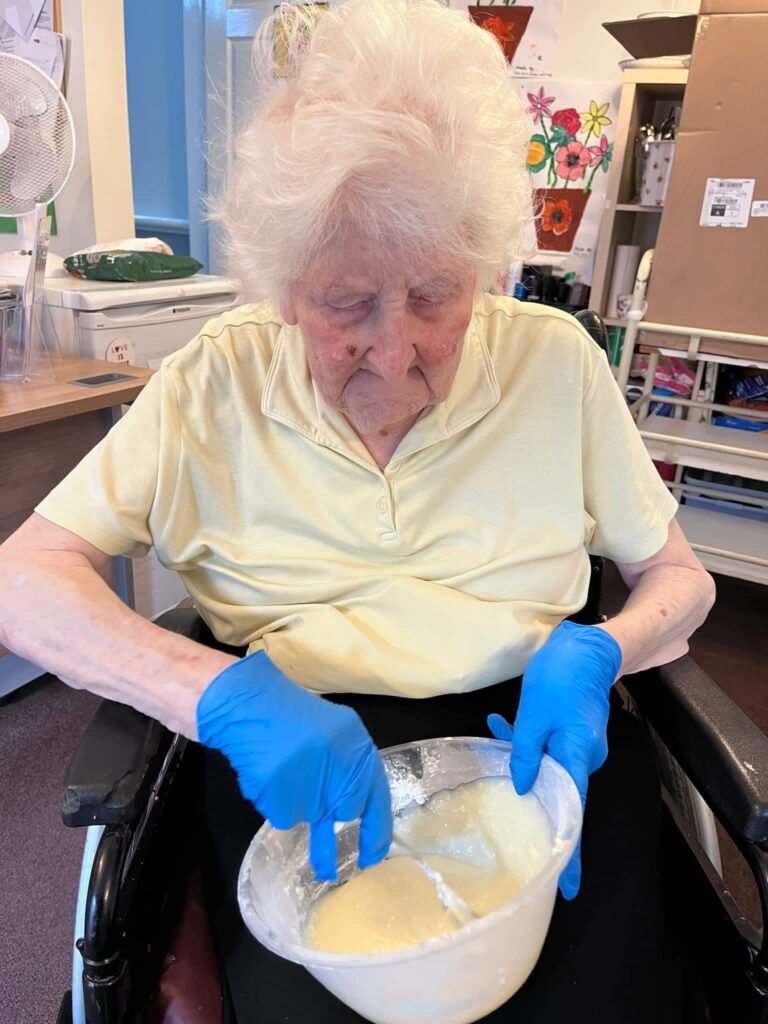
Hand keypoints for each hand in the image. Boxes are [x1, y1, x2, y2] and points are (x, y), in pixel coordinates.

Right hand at [196, 651, 391, 881]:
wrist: (250, 705)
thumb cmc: (292, 717)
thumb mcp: (337, 733)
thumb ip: (349, 767)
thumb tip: (352, 809)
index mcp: (359, 750)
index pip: (377, 800)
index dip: (377, 832)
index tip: (372, 857)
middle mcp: (341, 772)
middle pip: (343, 812)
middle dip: (328, 809)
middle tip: (311, 792)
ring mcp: (312, 788)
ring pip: (309, 814)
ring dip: (297, 799)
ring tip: (282, 767)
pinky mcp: (283, 799)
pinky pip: (283, 814)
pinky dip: (275, 800)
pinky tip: (267, 772)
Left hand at [488, 621, 621, 898]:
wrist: (587, 646)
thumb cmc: (561, 676)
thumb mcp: (534, 714)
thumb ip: (525, 752)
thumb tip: (521, 788)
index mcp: (578, 757)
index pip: (573, 815)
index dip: (570, 853)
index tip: (568, 887)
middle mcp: (584, 758)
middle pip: (558, 793)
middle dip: (530, 797)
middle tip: (506, 813)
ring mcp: (580, 746)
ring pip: (547, 765)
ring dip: (521, 756)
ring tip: (497, 731)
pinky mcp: (573, 733)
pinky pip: (548, 747)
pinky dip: (526, 740)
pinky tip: (500, 725)